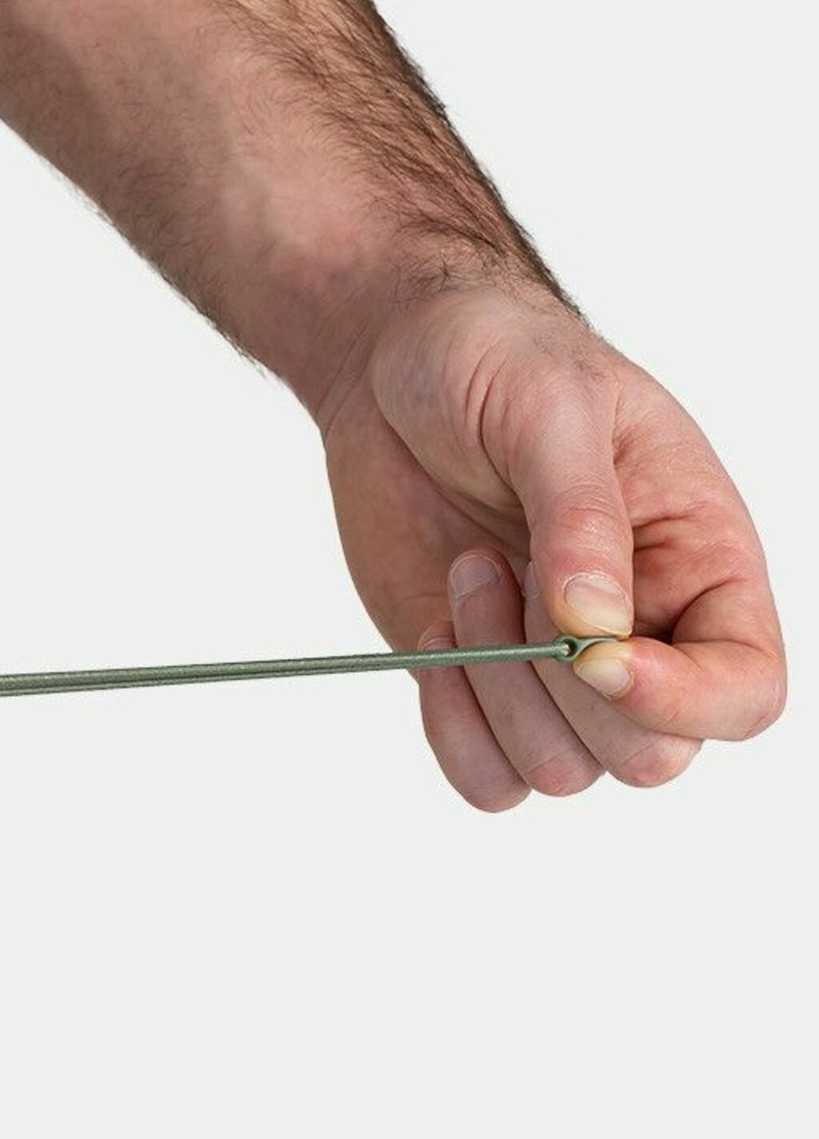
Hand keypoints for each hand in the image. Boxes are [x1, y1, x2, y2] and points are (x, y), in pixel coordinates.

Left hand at [317, 281, 786, 809]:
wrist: (393, 364)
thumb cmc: (495, 358)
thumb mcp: (551, 407)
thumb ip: (581, 518)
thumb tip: (598, 630)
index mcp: (706, 563)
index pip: (745, 691)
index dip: (681, 700)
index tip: (593, 651)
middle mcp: (649, 635)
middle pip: (649, 756)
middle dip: (560, 684)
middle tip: (500, 566)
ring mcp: (562, 673)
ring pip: (560, 773)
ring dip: (495, 685)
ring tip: (469, 569)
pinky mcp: (483, 687)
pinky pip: (487, 779)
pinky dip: (451, 726)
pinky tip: (435, 633)